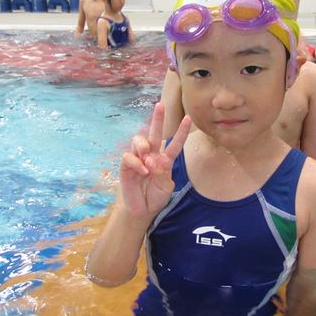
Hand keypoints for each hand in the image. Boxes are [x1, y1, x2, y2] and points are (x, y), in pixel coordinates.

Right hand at [120, 102, 190, 220]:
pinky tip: (142, 171)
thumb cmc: (156, 197)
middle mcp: (151, 155)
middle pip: (154, 133)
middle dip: (157, 119)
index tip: (188, 118)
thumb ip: (163, 173)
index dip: (181, 132)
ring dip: (144, 146)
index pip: (174, 143)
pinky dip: (136, 162)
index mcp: (164, 159)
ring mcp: (138, 159)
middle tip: (160, 105)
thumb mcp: (166, 186)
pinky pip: (129, 156)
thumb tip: (152, 161)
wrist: (142, 210)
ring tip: (147, 158)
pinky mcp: (126, 166)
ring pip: (139, 141)